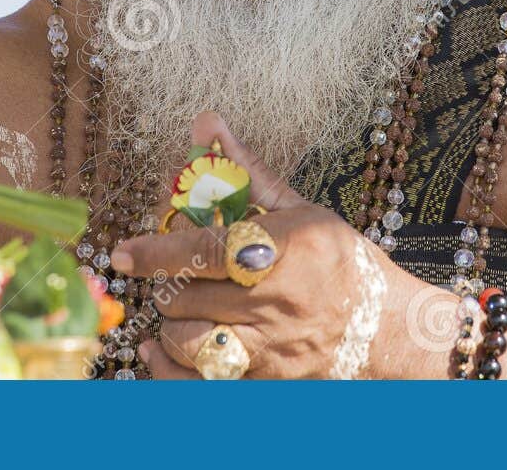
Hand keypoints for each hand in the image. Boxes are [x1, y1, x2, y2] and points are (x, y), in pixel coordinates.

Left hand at [113, 112, 458, 378]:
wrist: (384, 330)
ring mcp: (268, 348)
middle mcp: (274, 301)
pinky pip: (196, 384)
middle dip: (167, 283)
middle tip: (172, 274)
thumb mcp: (300, 209)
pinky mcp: (263, 381)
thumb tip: (206, 122)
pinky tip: (158, 350)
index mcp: (282, 250)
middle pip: (186, 296)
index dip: (157, 252)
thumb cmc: (339, 261)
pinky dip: (166, 369)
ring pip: (186, 341)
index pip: (205, 251)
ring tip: (182, 307)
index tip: (123, 251)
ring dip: (170, 322)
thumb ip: (246, 169)